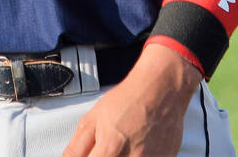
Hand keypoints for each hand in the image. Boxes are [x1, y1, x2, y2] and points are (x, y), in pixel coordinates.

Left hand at [62, 43, 201, 156]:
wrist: (161, 89)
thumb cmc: (128, 99)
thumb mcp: (92, 119)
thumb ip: (76, 148)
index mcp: (110, 149)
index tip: (93, 154)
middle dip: (104, 156)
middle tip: (106, 146)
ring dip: (120, 156)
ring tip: (121, 145)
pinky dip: (137, 156)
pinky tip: (137, 146)